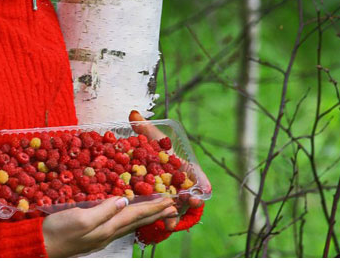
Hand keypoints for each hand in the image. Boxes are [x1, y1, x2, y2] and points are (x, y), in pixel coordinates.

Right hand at [42, 196, 176, 256]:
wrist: (42, 245)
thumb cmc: (59, 230)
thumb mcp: (80, 218)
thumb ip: (103, 210)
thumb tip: (124, 200)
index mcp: (107, 227)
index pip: (135, 214)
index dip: (153, 206)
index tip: (170, 200)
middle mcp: (107, 232)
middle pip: (137, 221)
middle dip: (155, 213)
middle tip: (173, 207)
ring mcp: (100, 234)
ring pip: (129, 224)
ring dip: (145, 216)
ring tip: (158, 211)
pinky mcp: (93, 233)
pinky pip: (119, 224)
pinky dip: (130, 218)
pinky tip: (128, 215)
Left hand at [128, 110, 203, 229]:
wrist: (144, 167)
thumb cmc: (154, 151)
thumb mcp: (150, 140)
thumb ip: (144, 128)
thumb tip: (133, 113)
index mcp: (182, 166)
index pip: (195, 173)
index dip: (201, 180)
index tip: (206, 187)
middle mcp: (181, 183)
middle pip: (190, 192)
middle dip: (192, 197)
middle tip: (192, 199)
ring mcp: (175, 196)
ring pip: (180, 205)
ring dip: (179, 210)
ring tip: (175, 215)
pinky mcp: (165, 206)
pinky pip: (168, 214)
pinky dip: (169, 220)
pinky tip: (165, 226)